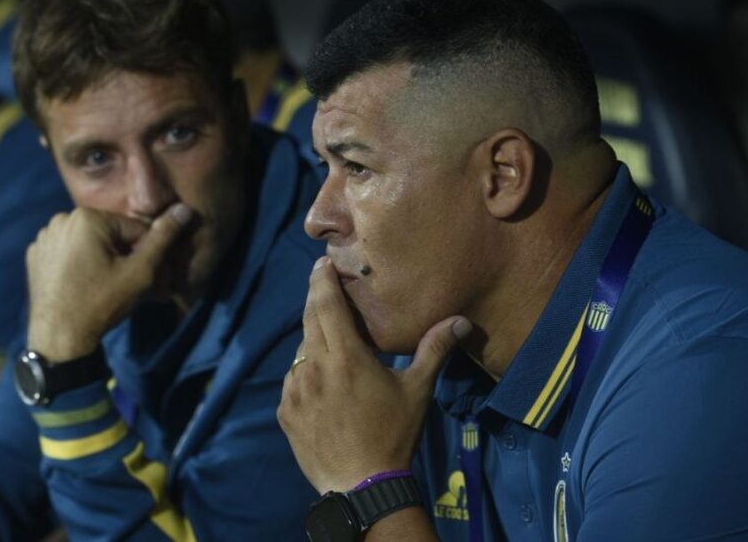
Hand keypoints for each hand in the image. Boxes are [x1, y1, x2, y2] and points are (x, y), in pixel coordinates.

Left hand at [26, 204, 192, 361]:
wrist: (59, 338)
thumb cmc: (102, 304)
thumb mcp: (140, 273)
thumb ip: (163, 239)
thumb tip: (184, 209)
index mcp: (86, 217)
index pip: (133, 229)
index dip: (145, 253)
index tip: (145, 277)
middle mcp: (61, 219)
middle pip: (109, 234)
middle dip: (122, 255)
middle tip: (127, 284)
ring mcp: (44, 237)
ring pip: (88, 242)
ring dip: (101, 258)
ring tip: (105, 286)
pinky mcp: (34, 255)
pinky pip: (66, 252)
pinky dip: (77, 263)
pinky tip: (82, 284)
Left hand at [278, 257, 471, 492]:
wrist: (362, 484)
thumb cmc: (394, 434)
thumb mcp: (417, 390)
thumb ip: (434, 350)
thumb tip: (462, 320)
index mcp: (346, 357)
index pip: (326, 304)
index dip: (322, 280)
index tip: (321, 263)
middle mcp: (314, 367)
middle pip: (309, 320)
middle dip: (315, 299)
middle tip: (322, 283)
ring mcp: (295, 389)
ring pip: (301, 352)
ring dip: (315, 343)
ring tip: (333, 349)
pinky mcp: (285, 410)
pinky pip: (294, 380)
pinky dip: (306, 374)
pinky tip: (324, 386)